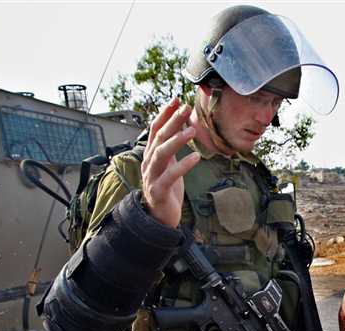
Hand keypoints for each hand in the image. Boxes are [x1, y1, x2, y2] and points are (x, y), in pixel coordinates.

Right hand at [142, 98, 200, 227]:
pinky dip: (183, 165)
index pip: (155, 129)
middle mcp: (148, 163)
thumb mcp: (170, 165)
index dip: (165, 113)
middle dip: (172, 121)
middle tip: (186, 108)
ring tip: (192, 130)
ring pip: (161, 154)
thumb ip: (172, 147)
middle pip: (158, 137)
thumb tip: (180, 126)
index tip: (177, 99)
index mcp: (151, 155)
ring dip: (176, 140)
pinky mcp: (159, 191)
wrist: (159, 218)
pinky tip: (196, 157)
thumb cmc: (166, 190)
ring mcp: (151, 177)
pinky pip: (170, 176)